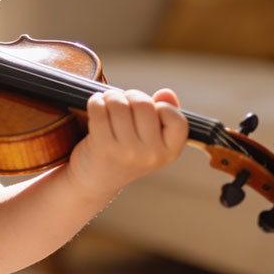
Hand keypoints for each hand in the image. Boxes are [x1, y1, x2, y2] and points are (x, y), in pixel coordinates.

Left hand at [67, 88, 187, 197]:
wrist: (95, 180)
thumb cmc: (125, 153)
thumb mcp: (150, 140)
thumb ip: (163, 115)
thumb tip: (167, 93)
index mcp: (169, 153)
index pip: (178, 120)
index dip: (163, 108)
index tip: (150, 110)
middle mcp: (151, 154)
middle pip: (144, 104)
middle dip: (130, 96)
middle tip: (122, 102)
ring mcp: (127, 152)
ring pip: (119, 103)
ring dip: (110, 97)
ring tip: (107, 104)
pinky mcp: (103, 146)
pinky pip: (99, 108)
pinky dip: (95, 101)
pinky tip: (96, 105)